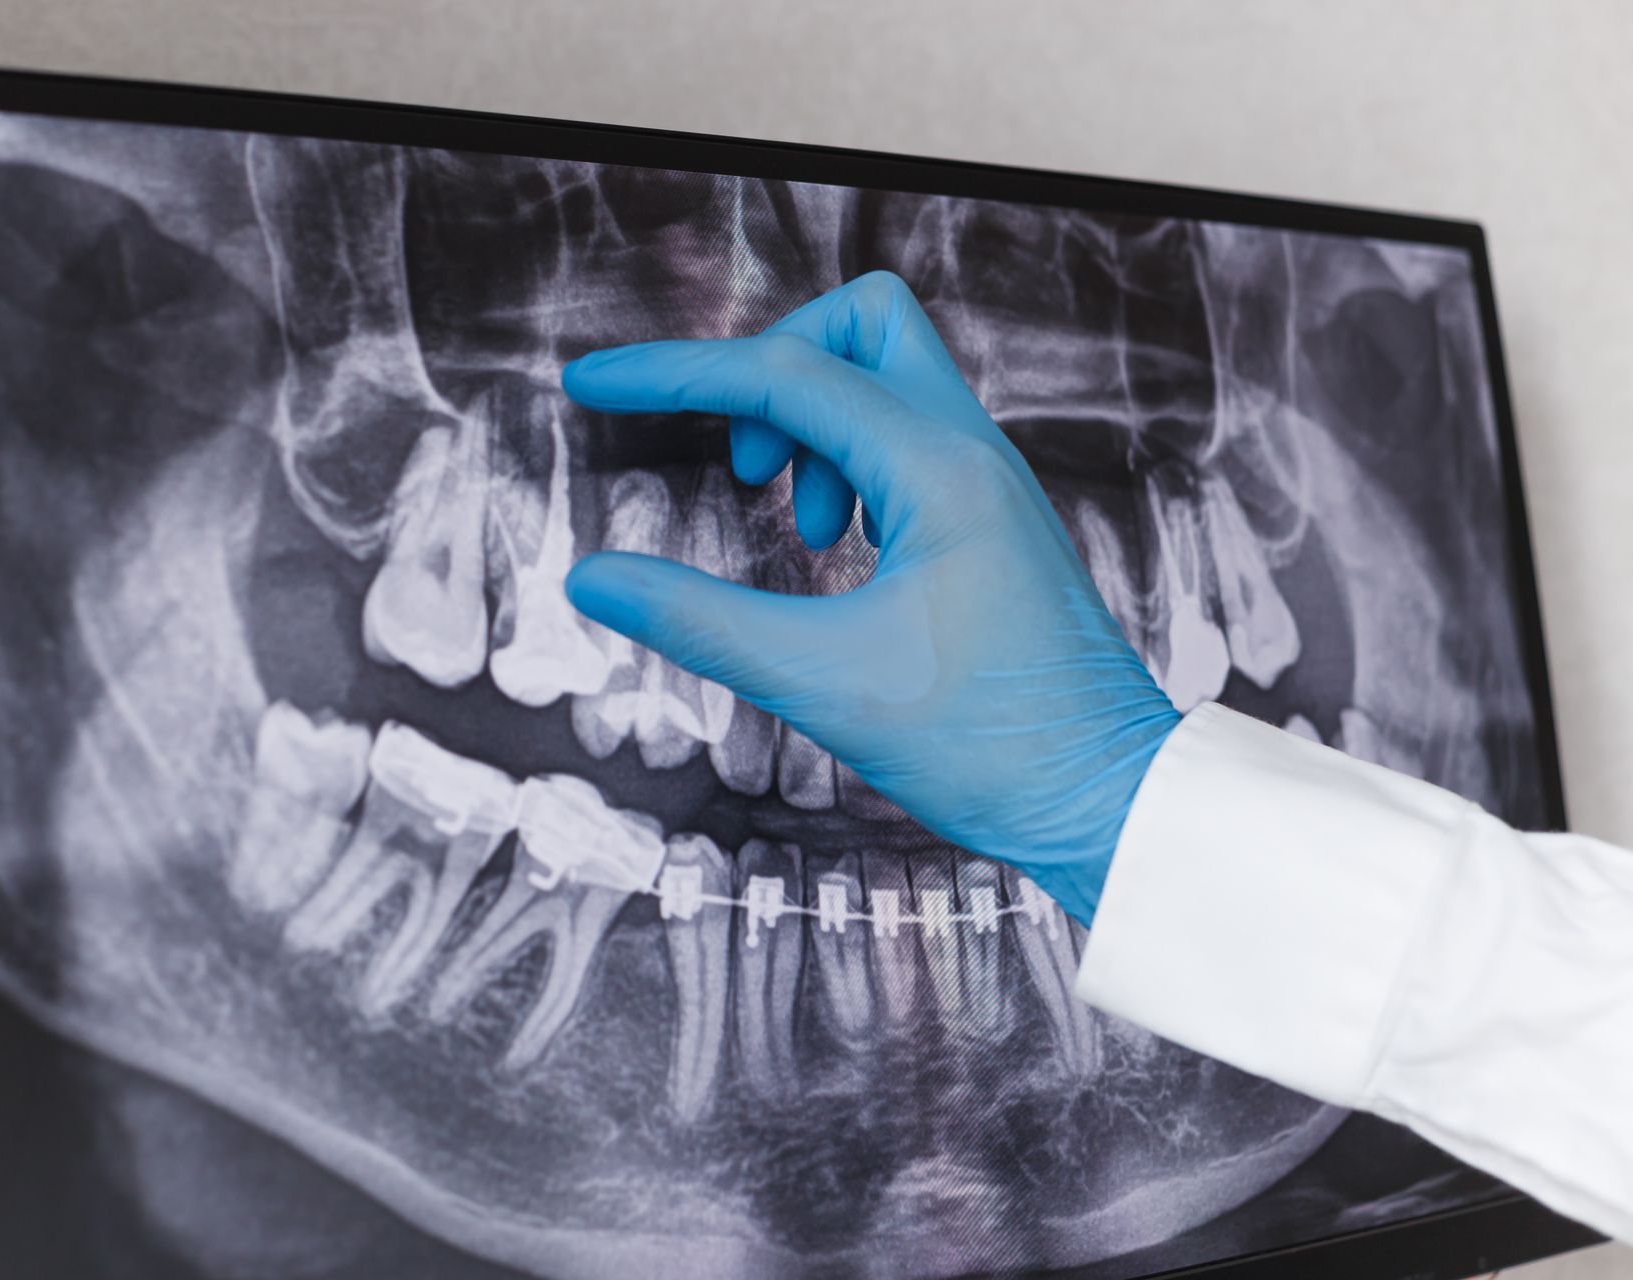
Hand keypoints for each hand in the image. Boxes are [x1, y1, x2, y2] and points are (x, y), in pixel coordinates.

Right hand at [561, 272, 1178, 925]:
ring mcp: (989, 484)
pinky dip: (850, 466)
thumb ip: (698, 621)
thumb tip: (593, 580)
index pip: (781, 375)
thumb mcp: (822, 683)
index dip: (673, 373)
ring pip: (888, 379)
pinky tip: (839, 548)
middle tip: (743, 465)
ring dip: (814, 427)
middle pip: (860, 324)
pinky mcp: (992, 522)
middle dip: (773, 367)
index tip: (592, 385)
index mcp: (938, 471)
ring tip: (802, 530)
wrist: (1111, 802)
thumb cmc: (994, 747)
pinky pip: (909, 441)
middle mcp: (973, 454)